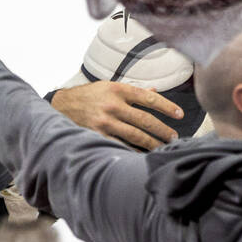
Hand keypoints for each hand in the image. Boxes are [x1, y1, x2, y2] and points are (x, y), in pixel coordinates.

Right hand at [50, 80, 184, 150]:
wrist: (61, 106)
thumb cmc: (89, 95)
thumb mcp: (109, 86)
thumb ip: (132, 91)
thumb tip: (154, 91)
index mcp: (118, 89)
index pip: (149, 98)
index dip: (167, 107)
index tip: (179, 114)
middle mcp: (112, 105)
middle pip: (145, 120)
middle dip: (163, 130)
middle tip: (174, 137)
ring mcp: (105, 122)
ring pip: (135, 135)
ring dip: (152, 143)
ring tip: (163, 147)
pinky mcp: (97, 135)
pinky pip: (121, 146)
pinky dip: (134, 152)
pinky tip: (144, 155)